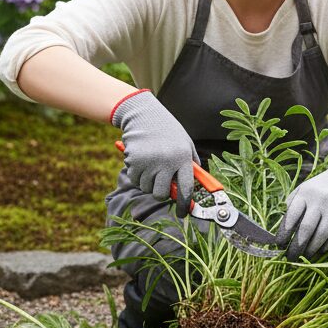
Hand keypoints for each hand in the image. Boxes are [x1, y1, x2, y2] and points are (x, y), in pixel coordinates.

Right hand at [111, 90, 198, 216]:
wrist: (144, 115)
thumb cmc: (168, 131)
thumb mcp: (185, 144)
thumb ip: (190, 165)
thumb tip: (193, 189)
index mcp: (183, 158)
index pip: (186, 188)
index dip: (185, 204)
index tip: (184, 212)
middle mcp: (166, 162)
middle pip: (162, 194)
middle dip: (162, 192)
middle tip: (161, 182)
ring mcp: (149, 162)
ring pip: (147, 188)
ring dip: (148, 182)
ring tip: (151, 164)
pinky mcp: (134, 162)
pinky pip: (135, 180)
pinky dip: (137, 175)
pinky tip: (141, 160)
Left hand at [275, 161, 327, 260]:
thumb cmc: (314, 192)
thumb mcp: (300, 193)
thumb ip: (291, 209)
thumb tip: (280, 234)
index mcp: (304, 194)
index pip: (291, 216)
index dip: (284, 233)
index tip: (279, 245)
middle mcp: (320, 201)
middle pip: (306, 228)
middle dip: (296, 247)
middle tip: (290, 257)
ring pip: (321, 234)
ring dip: (311, 249)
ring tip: (304, 257)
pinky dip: (326, 247)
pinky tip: (319, 252)